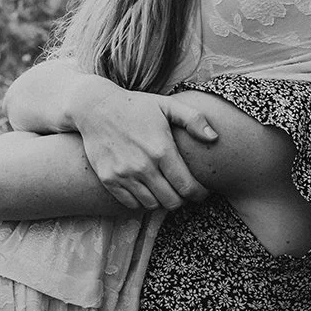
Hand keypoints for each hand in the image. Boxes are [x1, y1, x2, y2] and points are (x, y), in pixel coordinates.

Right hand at [69, 79, 217, 210]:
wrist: (95, 108)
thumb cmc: (135, 106)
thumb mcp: (167, 105)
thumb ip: (194, 119)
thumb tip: (215, 137)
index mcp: (162, 150)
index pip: (188, 187)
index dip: (199, 194)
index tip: (201, 191)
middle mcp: (143, 166)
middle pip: (172, 202)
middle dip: (182, 199)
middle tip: (182, 190)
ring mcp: (124, 175)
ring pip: (152, 205)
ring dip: (162, 200)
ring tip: (164, 188)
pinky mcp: (109, 180)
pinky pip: (131, 204)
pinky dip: (141, 201)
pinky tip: (146, 188)